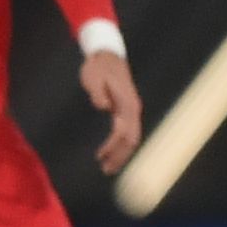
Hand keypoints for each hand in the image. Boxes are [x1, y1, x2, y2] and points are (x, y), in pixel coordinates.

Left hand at [80, 44, 143, 172]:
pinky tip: (112, 152)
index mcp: (127, 104)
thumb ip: (97, 92)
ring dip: (121, 154)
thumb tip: (103, 107)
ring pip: (132, 138)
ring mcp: (132, 110)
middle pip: (131, 140)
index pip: (122, 132)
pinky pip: (129, 132)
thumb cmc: (98, 67)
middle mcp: (133, 109)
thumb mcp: (94, 77)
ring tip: (108, 167)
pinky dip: (122, 145)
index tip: (99, 157)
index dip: (112, 147)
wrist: (107, 55)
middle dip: (120, 157)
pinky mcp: (128, 110)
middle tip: (106, 170)